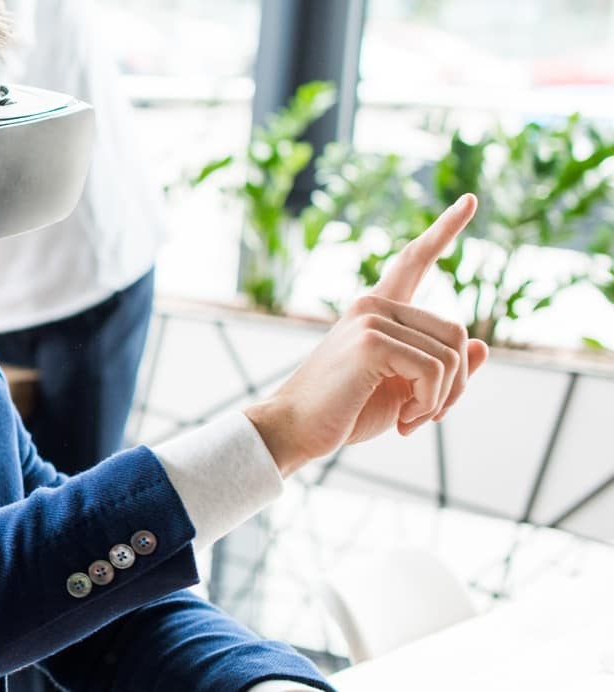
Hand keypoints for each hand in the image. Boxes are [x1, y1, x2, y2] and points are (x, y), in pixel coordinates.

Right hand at [245, 194, 490, 474]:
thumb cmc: (344, 412)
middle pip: (457, 331)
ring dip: (442, 398)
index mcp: (378, 311)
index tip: (469, 200)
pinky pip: (436, 370)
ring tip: (411, 419)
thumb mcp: (404, 390)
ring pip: (453, 354)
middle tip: (430, 415)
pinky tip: (405, 420)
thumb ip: (443, 368)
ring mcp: (371, 318)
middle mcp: (374, 305)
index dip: (444, 230)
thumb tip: (483, 347)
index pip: (415, 261)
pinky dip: (430, 402)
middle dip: (456, 382)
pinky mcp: (372, 341)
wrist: (294, 430)